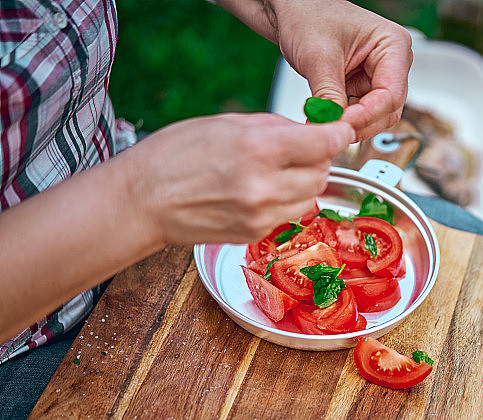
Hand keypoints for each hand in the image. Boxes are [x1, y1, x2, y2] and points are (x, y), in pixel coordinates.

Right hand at [119, 112, 353, 245]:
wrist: (142, 202)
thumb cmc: (173, 157)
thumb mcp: (226, 122)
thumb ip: (274, 127)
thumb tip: (308, 129)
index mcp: (258, 150)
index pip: (324, 144)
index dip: (338, 134)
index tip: (340, 129)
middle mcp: (265, 186)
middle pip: (323, 173)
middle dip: (319, 158)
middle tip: (301, 148)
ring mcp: (262, 214)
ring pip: (312, 197)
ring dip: (306, 181)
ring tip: (278, 169)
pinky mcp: (257, 233)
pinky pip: (290, 214)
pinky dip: (287, 200)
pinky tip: (263, 189)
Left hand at [268, 0, 411, 140]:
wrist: (292, 12)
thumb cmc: (309, 15)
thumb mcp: (318, 56)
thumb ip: (329, 94)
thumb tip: (334, 125)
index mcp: (393, 45)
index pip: (391, 94)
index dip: (367, 115)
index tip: (342, 124)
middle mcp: (391, 63)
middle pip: (387, 110)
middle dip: (360, 123)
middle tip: (332, 130)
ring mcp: (377, 77)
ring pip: (374, 117)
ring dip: (350, 124)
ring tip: (324, 122)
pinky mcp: (361, 88)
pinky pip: (358, 115)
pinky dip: (342, 120)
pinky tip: (325, 118)